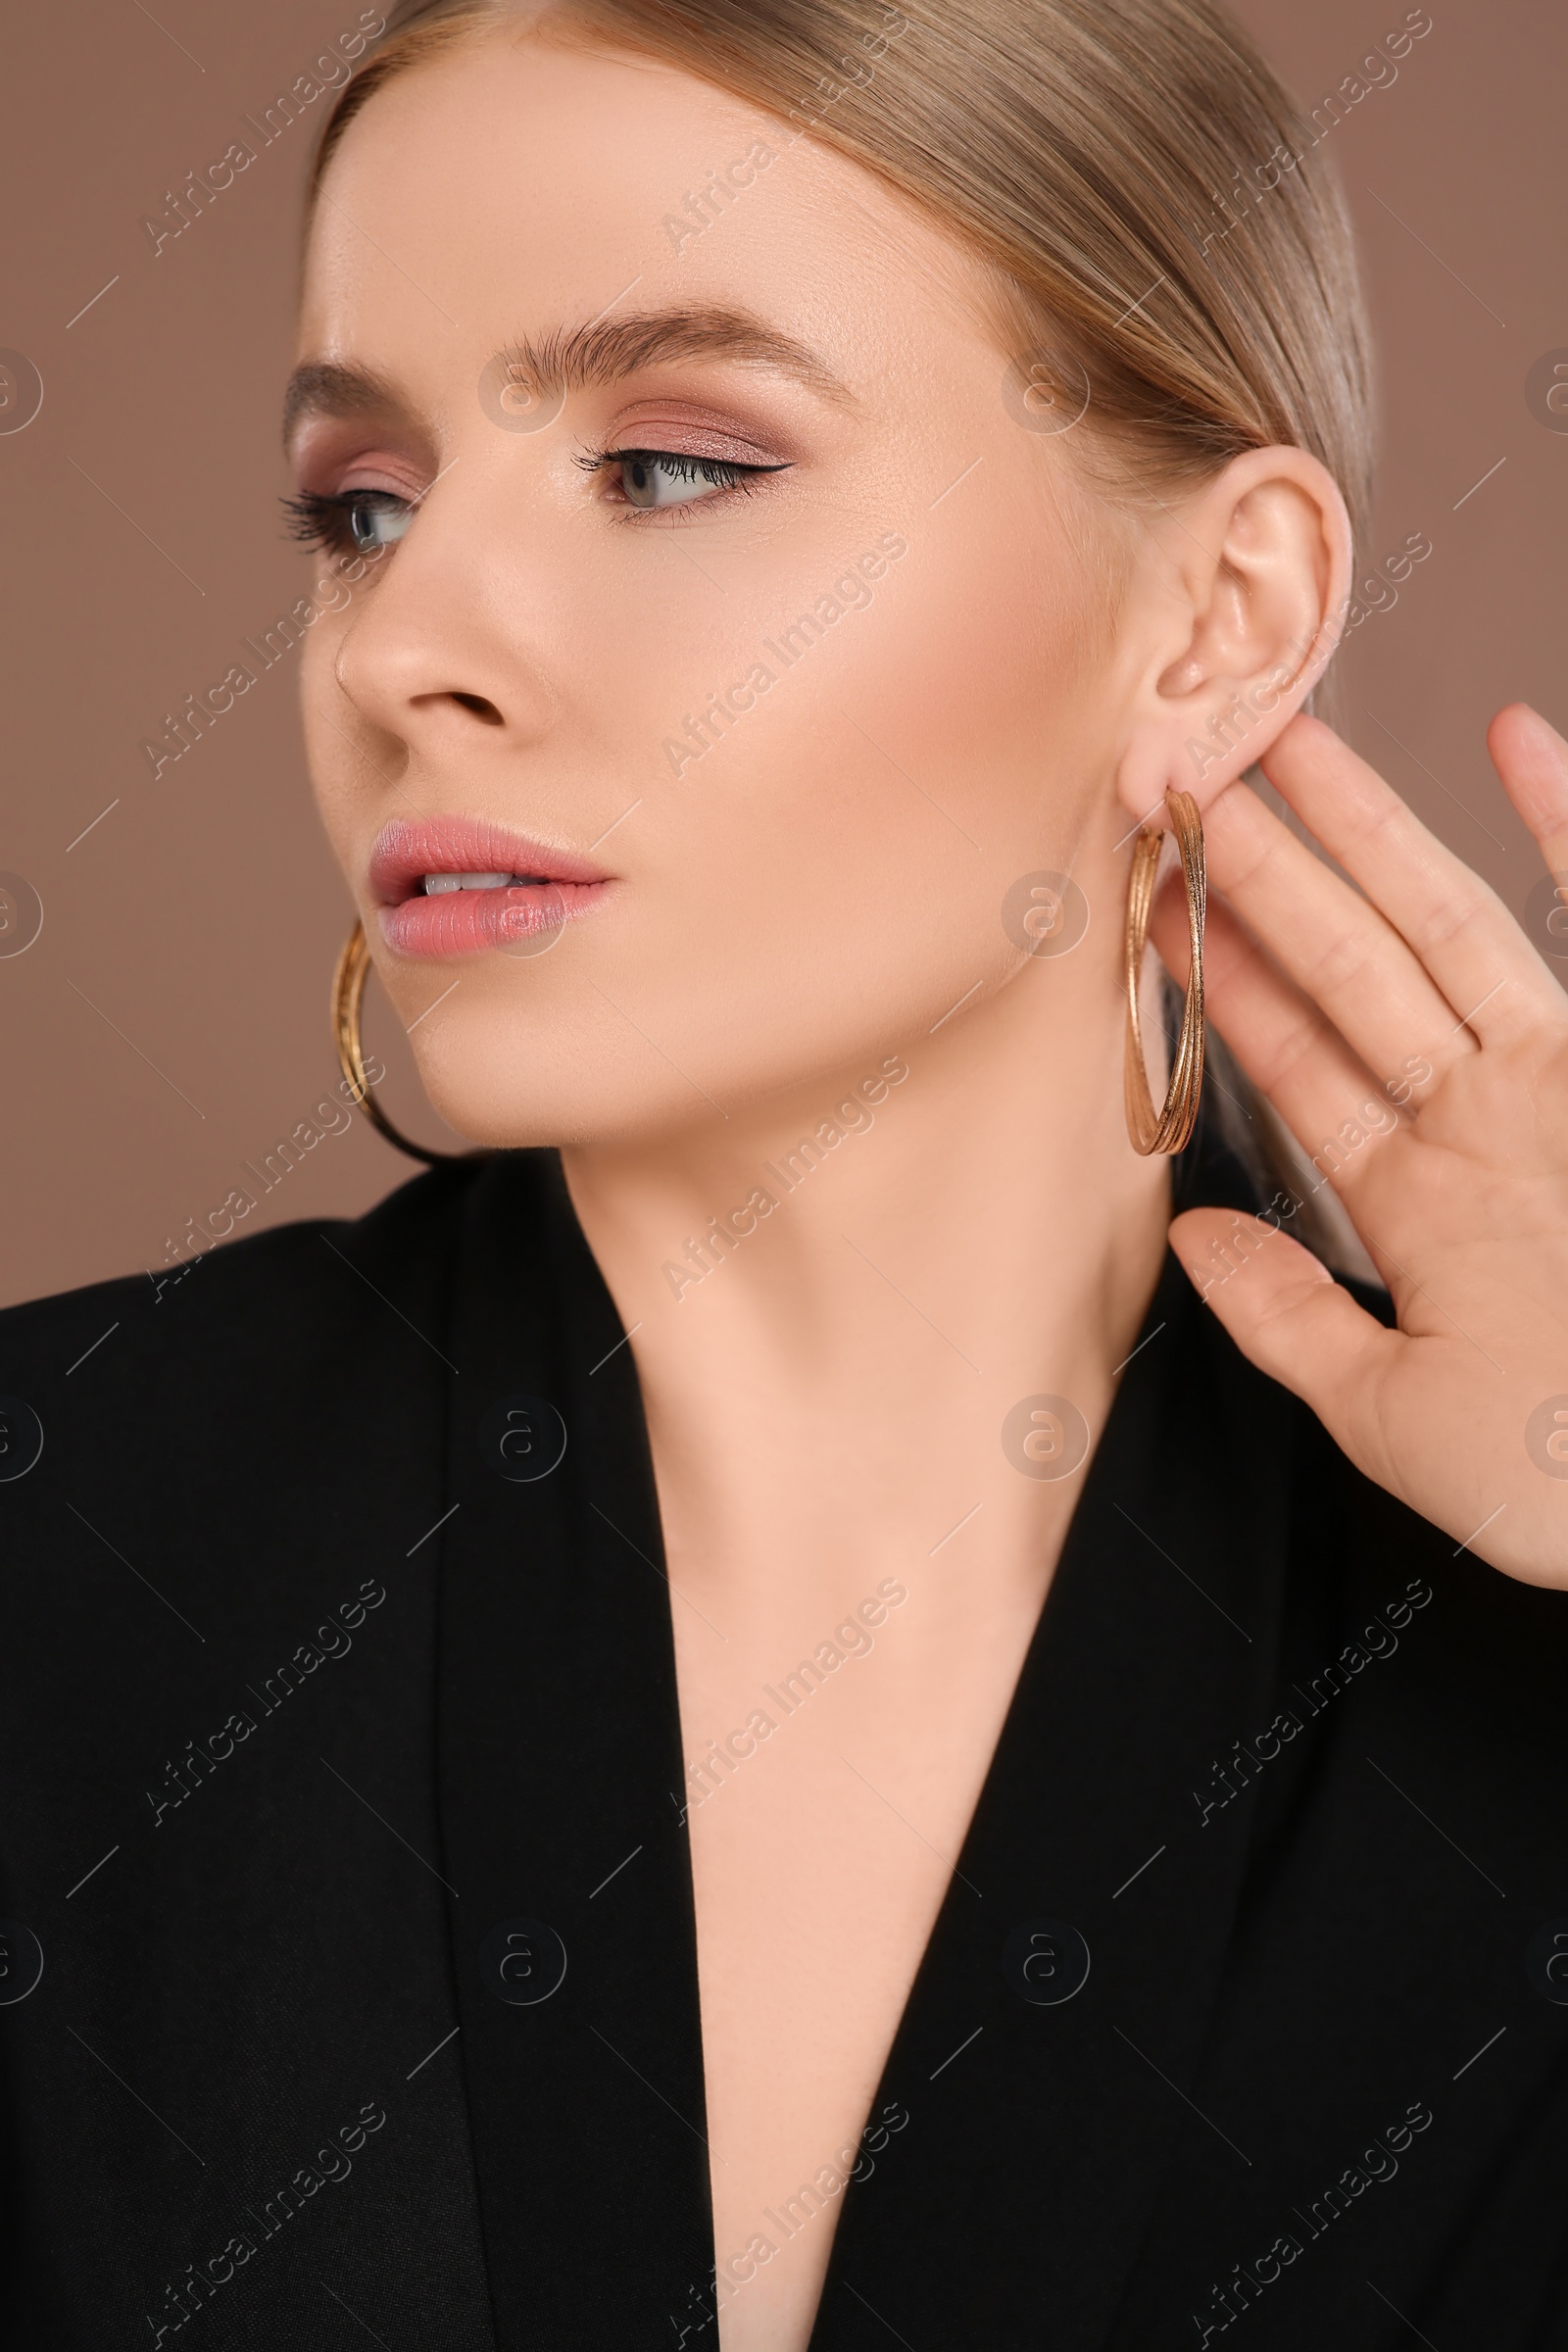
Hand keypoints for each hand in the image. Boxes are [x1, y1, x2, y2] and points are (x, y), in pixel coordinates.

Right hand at [1154, 704, 1567, 1588]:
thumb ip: (1289, 1319)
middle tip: (1179, 776)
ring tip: (1290, 741)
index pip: (1293, 1061)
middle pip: (1353, 965)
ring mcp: (1566, 1077)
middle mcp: (1493, 1112)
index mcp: (1422, 1199)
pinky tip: (1521, 738)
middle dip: (1260, 867)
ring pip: (1449, 923)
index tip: (1155, 903)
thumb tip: (1196, 1234)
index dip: (1215, 978)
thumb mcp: (1399, 1425)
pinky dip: (1563, 826)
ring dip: (1366, 827)